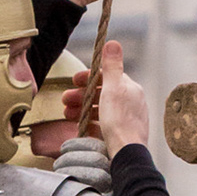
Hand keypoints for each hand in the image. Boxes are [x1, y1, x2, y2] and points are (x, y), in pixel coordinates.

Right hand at [64, 42, 147, 157]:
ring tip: (66, 114)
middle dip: (81, 95)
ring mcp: (127, 119)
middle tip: (64, 100)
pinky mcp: (121, 134)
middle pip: (102, 94)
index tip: (74, 81)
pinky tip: (78, 126)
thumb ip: (112, 66)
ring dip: (81, 109)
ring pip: (100, 109)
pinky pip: (102, 124)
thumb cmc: (119, 119)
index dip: (89, 77)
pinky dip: (88, 122)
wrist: (126, 152)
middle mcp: (132, 103)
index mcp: (132, 90)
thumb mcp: (113, 88)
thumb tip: (113, 43)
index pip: (108, 77)